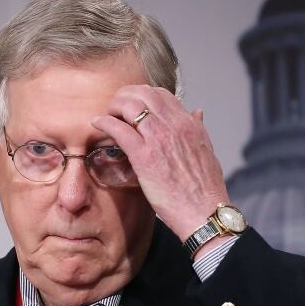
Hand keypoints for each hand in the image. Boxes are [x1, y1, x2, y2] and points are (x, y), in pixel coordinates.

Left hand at [91, 85, 228, 241]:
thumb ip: (199, 129)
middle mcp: (174, 126)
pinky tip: (97, 124)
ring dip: (114, 106)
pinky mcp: (144, 156)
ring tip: (107, 115)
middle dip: (125, 95)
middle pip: (143, 94)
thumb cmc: (206, 189)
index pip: (161, 95)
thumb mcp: (207, 150)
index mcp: (188, 124)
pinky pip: (119, 129)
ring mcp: (158, 139)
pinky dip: (105, 122)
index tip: (133, 104)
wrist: (204, 212)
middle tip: (115, 106)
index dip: (143, 95)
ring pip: (130, 106)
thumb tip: (197, 112)